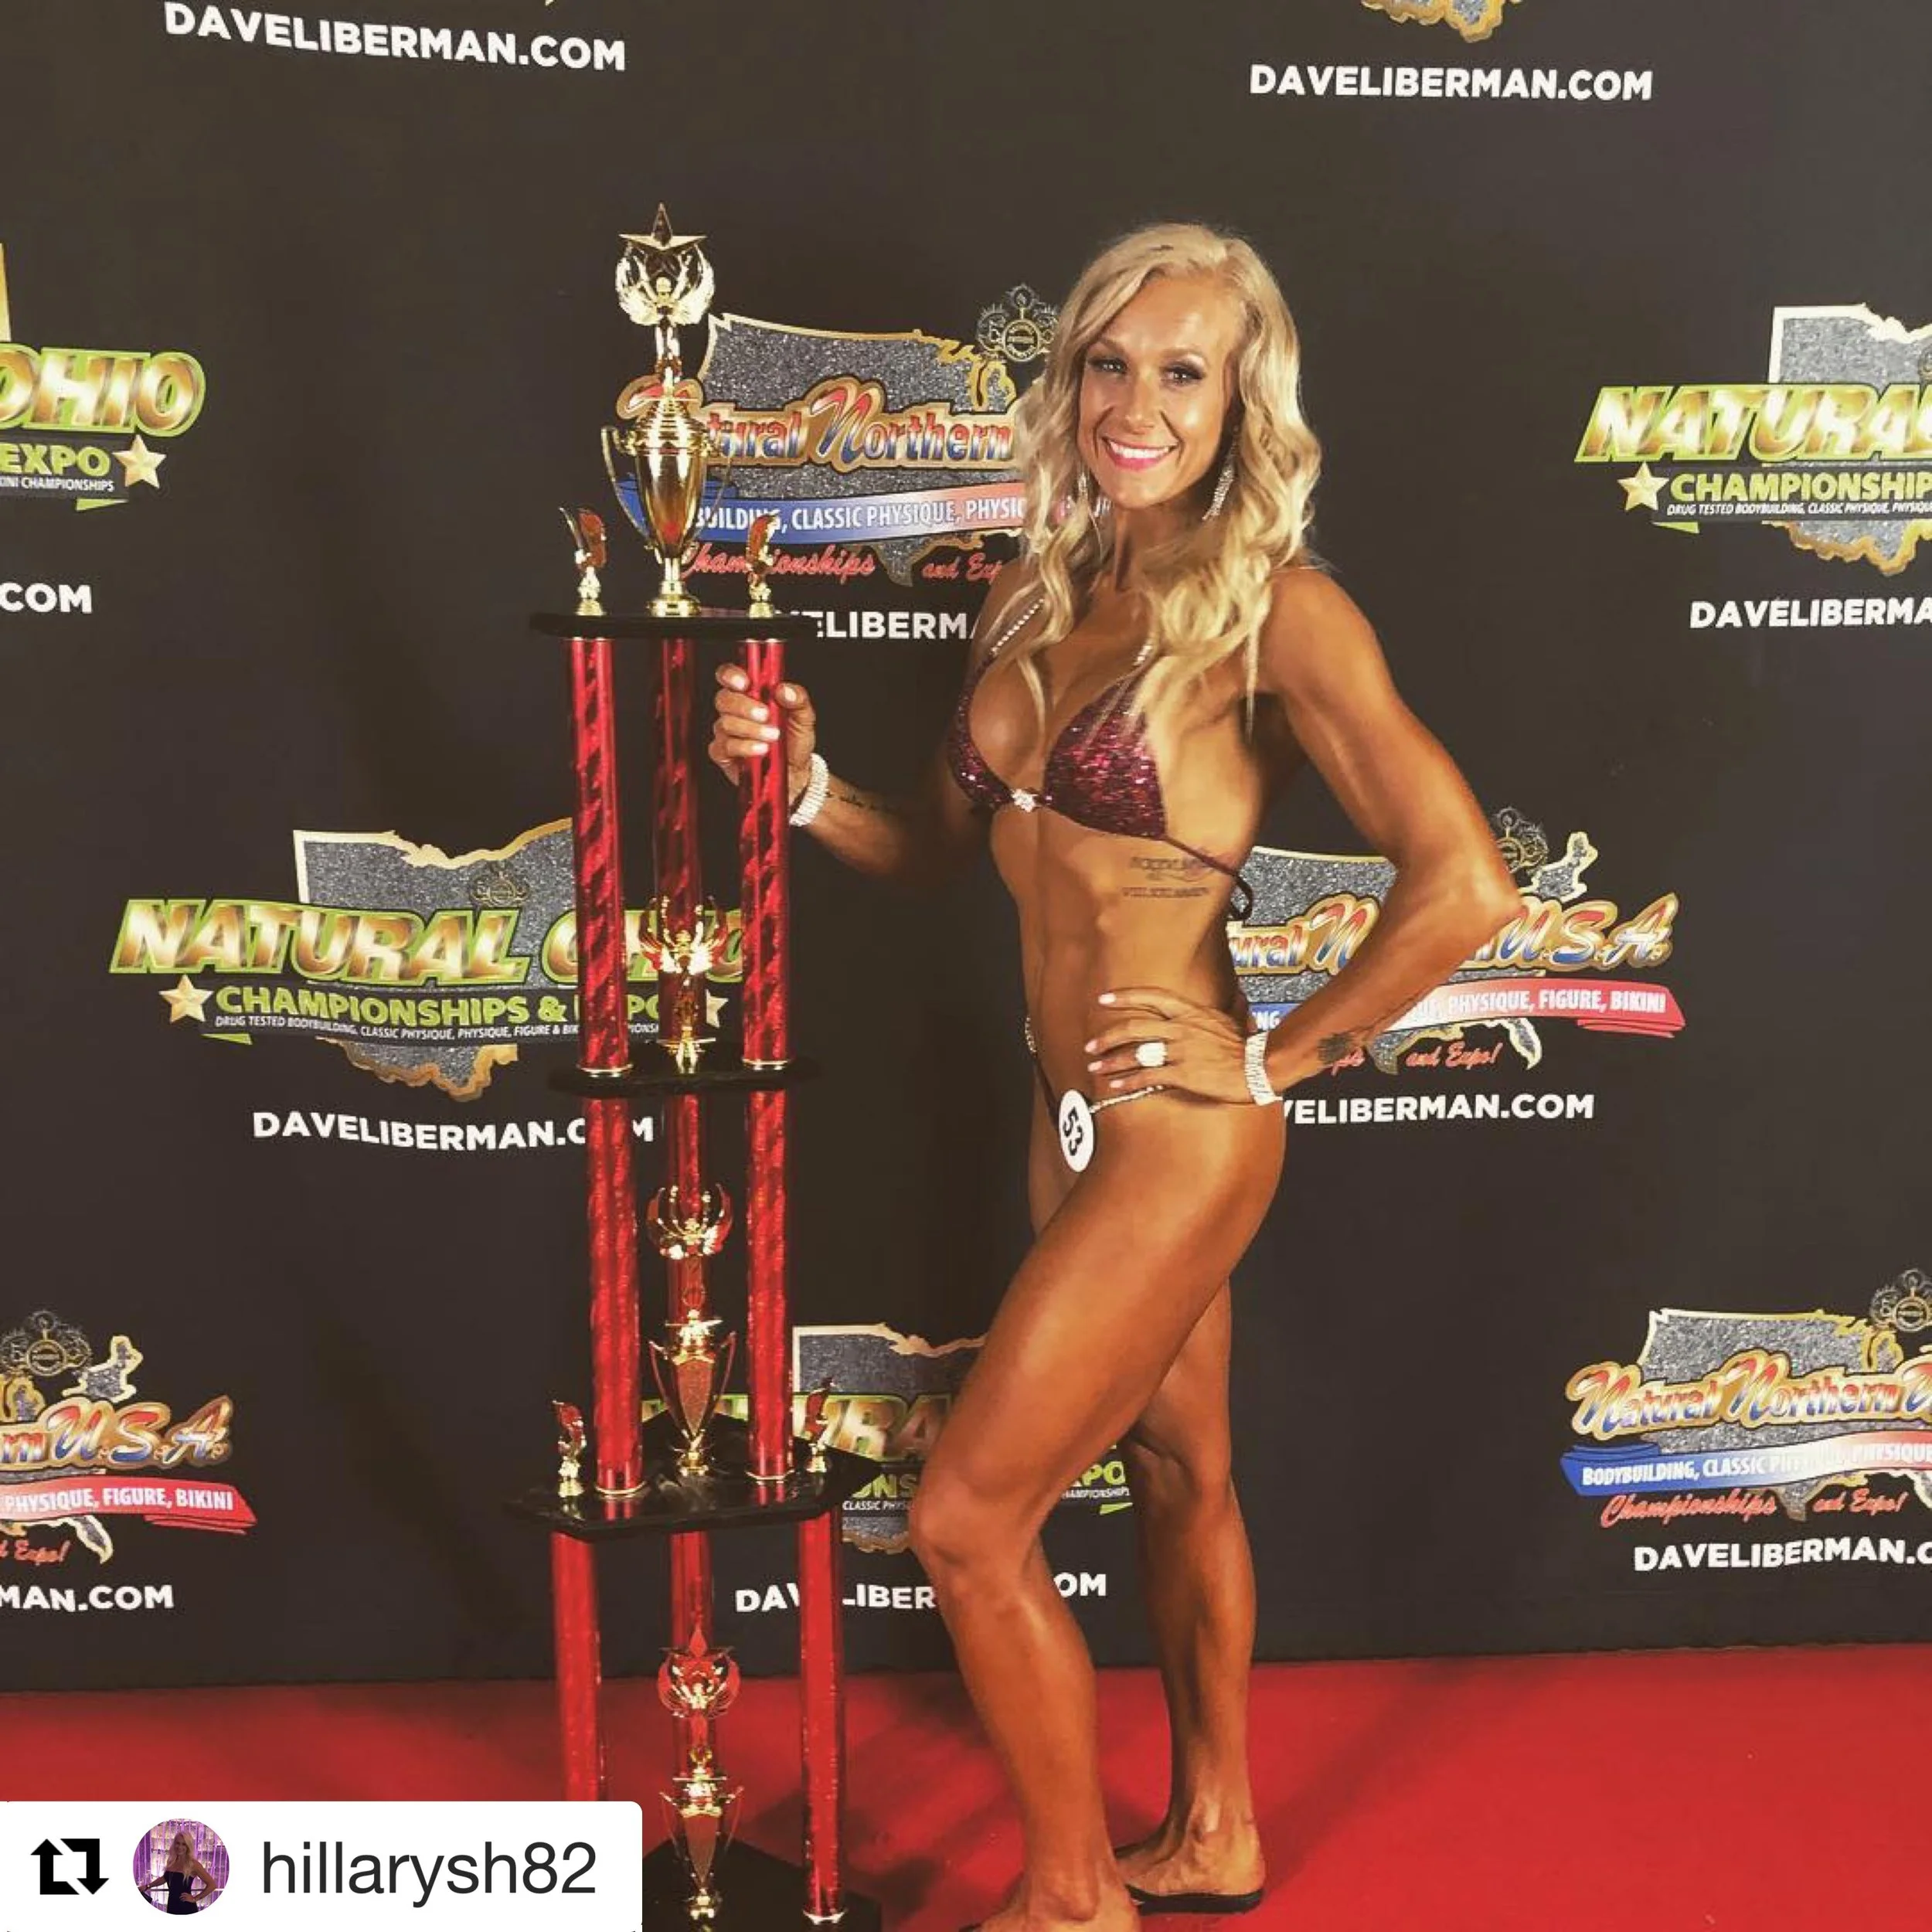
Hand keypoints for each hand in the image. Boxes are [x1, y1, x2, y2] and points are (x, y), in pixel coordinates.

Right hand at [709, 662, 816, 805]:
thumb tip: (784, 690)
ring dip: (750, 729)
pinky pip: (724, 747)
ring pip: (725, 724)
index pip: (730, 676)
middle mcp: (734, 711)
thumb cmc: (794, 739)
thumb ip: (798, 699)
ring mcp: (726, 732)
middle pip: (724, 699)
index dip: (731, 675)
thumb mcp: (804, 717)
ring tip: (772, 737)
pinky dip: (744, 747)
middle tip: (765, 715)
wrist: (796, 771)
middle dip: (744, 706)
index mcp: (750, 694)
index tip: (744, 683)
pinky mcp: (723, 754)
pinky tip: (761, 750)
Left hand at [1083, 986, 1257, 1105]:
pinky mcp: (1182, 1074)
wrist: (1260, 1066)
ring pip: (1136, 1053)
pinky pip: (1148, 1077)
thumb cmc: (1248, 1046)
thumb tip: (1227, 999)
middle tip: (1092, 1045)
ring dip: (1112, 1061)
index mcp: (1191, 1012)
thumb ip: (1219, 1010)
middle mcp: (1181, 1028)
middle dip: (1108, 1037)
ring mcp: (1180, 1051)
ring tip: (1096, 1067)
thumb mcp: (1231, 1019)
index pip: (1151, 997)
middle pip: (1134, 1027)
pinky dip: (1129, 1081)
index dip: (1125, 997)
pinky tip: (1116, 1085)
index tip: (1104, 998)